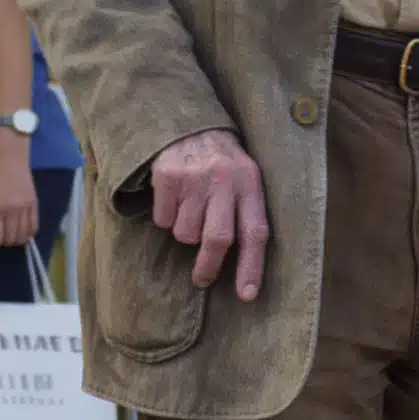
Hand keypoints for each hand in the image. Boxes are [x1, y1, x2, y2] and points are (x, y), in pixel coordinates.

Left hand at [0, 139, 39, 249]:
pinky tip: (24, 231)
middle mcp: (11, 209)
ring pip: (24, 234)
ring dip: (17, 239)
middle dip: (6, 242)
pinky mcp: (34, 203)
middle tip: (2, 237)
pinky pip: (35, 225)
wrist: (10, 157)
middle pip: (11, 238)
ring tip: (12, 235)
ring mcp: (24, 207)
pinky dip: (29, 233)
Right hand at [150, 128, 268, 298]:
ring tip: (189, 210)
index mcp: (249, 182)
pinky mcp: (167, 175)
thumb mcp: (244, 177)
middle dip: (208, 266)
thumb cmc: (222, 163)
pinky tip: (174, 198)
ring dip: (184, 232)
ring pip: (185, 233)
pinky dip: (166, 217)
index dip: (252, 266)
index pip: (255, 231)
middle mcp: (224, 178)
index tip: (246, 295)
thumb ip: (246, 212)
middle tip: (202, 279)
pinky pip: (163, 219)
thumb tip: (245, 268)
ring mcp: (194, 176)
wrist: (188, 124)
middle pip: (217, 238)